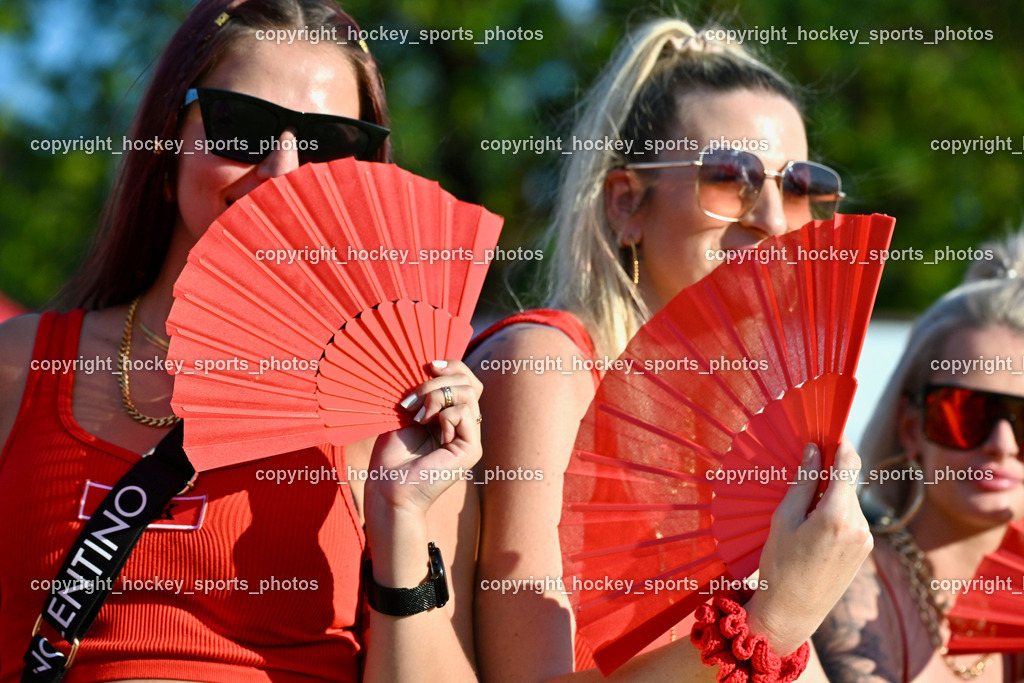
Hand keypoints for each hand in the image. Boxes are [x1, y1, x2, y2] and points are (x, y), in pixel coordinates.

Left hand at [364, 360, 483, 522]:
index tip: (428, 365)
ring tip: (417, 415)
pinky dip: (443, 414)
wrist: (388, 488)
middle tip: (412, 399)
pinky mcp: (471, 449)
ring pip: (468, 393)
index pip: (467, 380)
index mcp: (452, 416)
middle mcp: (465, 426)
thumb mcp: (407, 413)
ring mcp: (470, 438)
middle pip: (470, 382)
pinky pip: (465, 412)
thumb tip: (433, 364)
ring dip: (436, 396)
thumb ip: (424, 392)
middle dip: (438, 381)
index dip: (452, 366)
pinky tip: (428, 427)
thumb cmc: (391, 455)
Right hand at [745, 438, 872, 654]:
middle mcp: (859, 525)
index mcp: (837, 515)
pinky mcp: (864, 550)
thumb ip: (802, 482)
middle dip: (829, 470)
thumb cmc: (779, 566)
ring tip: (800, 507)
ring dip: (830, 493)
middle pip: (849, 480)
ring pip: (849, 499)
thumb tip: (814, 451)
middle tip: (803, 465)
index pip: (849, 463)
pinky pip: (851, 518)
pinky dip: (834, 511)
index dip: (840, 442)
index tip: (828, 429)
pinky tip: (811, 525)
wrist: (792, 613)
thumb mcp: (783, 519)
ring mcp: (865, 539)